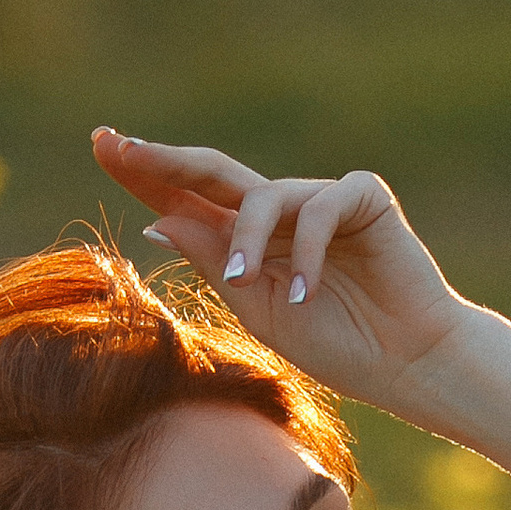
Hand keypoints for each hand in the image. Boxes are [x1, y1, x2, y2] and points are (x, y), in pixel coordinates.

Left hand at [92, 129, 469, 414]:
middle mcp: (279, 212)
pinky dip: (304, 252)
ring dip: (244, 241)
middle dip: (163, 160)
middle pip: (211, 173)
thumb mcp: (257, 306)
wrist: (408, 365)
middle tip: (120, 147)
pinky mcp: (362, 196)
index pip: (187, 197)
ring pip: (261, 197)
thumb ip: (214, 260)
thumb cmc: (338, 343)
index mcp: (248, 241)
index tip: (102, 145)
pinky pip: (317, 209)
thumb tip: (157, 219)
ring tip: (246, 284)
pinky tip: (309, 293)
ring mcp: (321, 200)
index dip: (145, 173)